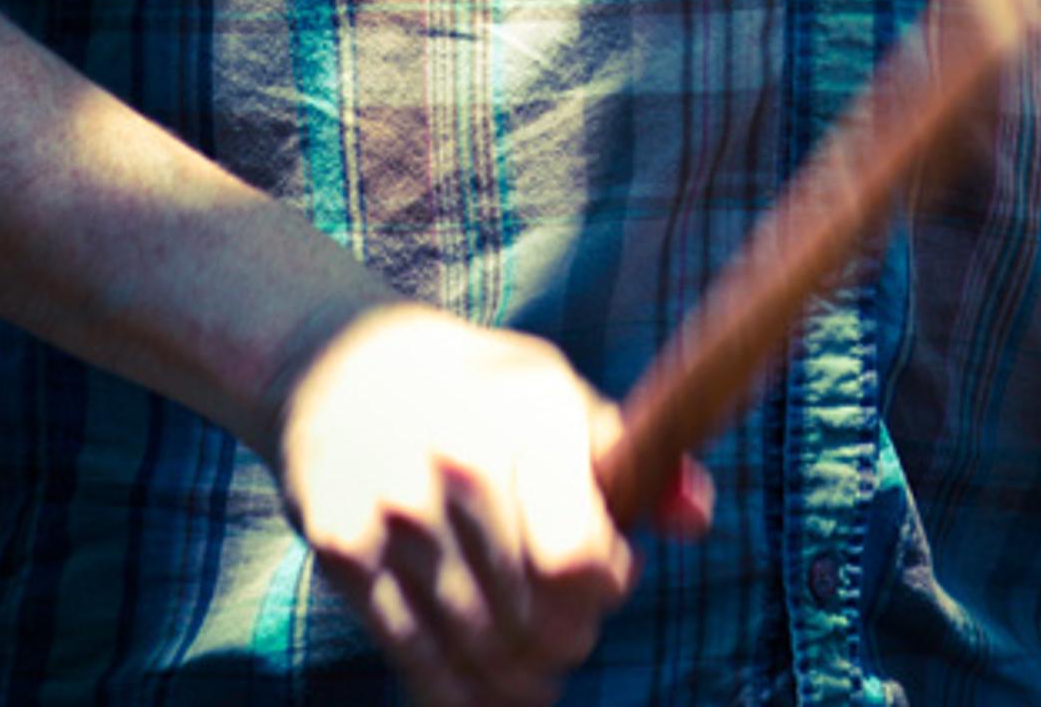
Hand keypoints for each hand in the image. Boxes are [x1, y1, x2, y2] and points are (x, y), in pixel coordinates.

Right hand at [270, 301, 712, 705]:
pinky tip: (483, 696)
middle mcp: (460, 460)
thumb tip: (696, 519)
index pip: (578, 559)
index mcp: (529, 416)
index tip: (607, 579)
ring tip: (535, 677)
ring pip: (478, 647)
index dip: (605, 586)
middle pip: (534, 615)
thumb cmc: (480, 394)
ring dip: (518, 678)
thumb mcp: (559, 399)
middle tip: (570, 637)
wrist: (347, 367)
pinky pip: (413, 654)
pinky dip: (456, 693)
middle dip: (565, 639)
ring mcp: (396, 508)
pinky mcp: (344, 549)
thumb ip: (635, 461)